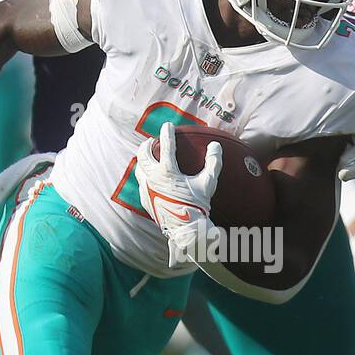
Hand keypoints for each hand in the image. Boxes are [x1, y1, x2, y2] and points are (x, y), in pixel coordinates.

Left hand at [135, 122, 222, 266]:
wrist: (186, 229)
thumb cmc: (198, 205)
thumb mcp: (208, 183)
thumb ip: (213, 163)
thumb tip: (215, 146)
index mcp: (167, 172)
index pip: (165, 145)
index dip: (167, 132)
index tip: (168, 125)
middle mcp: (153, 178)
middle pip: (143, 154)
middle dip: (146, 144)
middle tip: (151, 140)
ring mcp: (146, 189)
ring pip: (139, 168)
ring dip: (143, 160)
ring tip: (148, 157)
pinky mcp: (145, 200)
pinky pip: (140, 183)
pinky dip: (144, 176)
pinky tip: (149, 177)